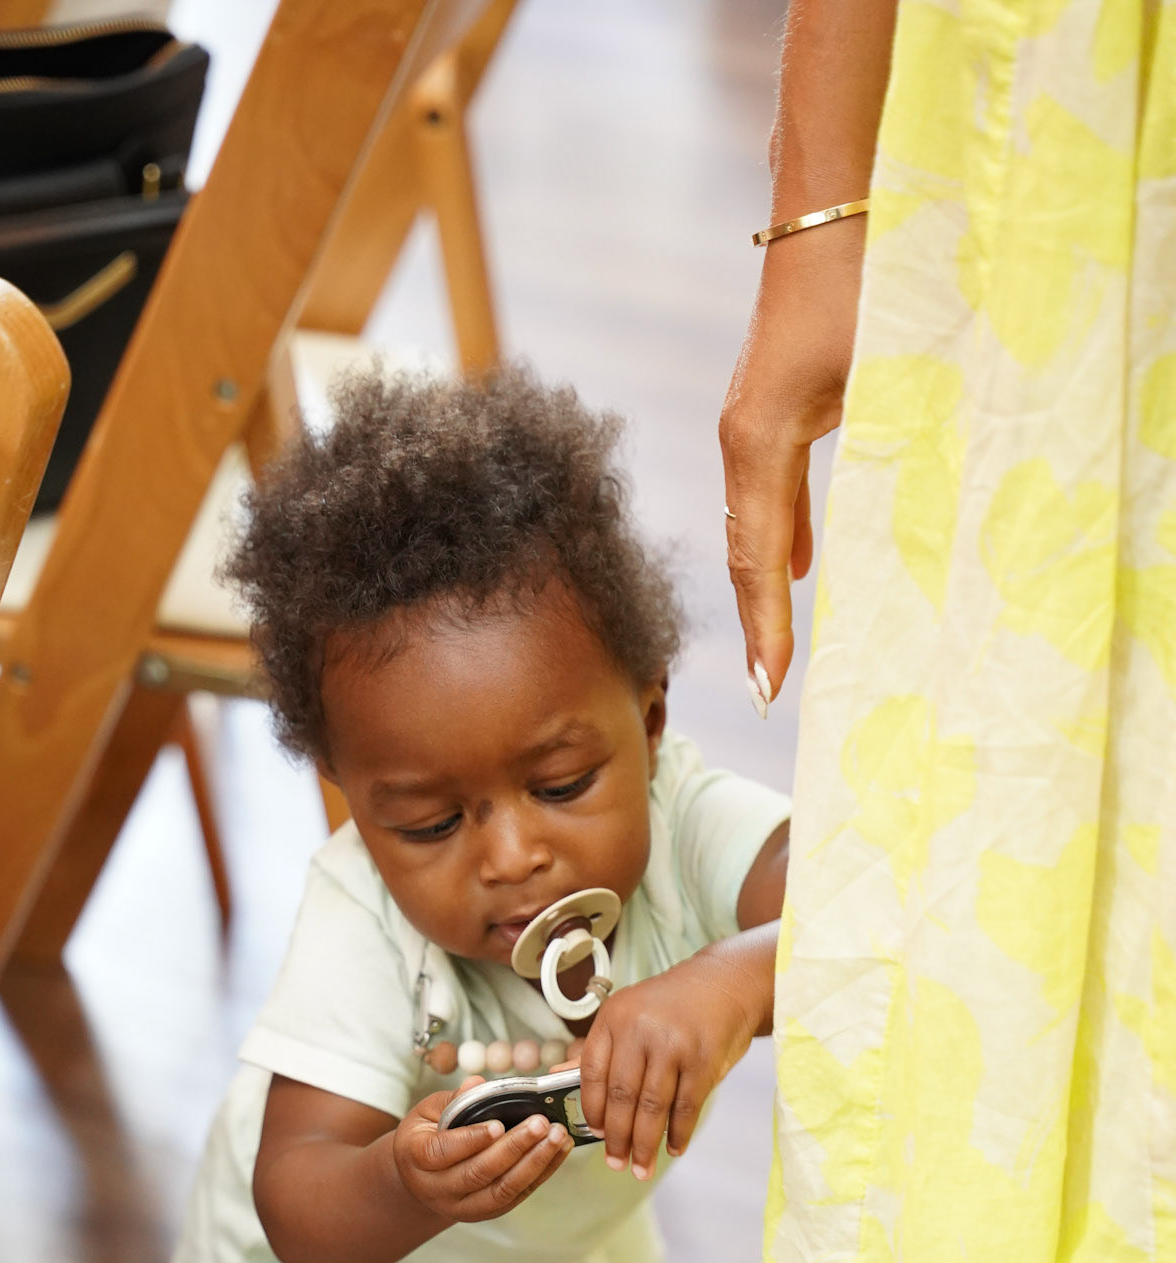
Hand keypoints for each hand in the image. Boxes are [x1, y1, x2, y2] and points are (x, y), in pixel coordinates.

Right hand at [391, 1080, 571, 1221]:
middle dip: (513, 1148)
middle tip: (541, 1124)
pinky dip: (542, 1172)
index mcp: (416, 1158)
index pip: (442, 1152)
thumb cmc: (426, 1137)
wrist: (422, 1178)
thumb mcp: (428, 1112)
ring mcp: (462, 1206)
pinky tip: (558, 1150)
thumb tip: (477, 1084)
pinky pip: (517, 1195)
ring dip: (534, 1163)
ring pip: (502, 1190)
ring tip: (557, 1136)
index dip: (471, 1140)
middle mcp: (436, 1189)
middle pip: (478, 1173)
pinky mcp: (486, 1212)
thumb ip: (453, 1100)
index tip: (498, 1125)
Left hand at [574, 948, 771, 1178]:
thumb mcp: (630, 1014)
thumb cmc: (673, 1004)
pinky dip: (679, 1133)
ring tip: (641, 1167)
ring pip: (652, 1106)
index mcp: (615, 1017)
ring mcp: (673, 1044)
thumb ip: (599, 1048)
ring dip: (645, 1144)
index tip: (595, 1133)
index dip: (591, 1108)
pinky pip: (686, 1106)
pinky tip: (673, 1148)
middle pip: (621, 1095)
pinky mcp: (703, 1058)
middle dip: (617, 1137)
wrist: (726, 982)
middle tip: (616, 1163)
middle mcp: (640, 1029)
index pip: (592, 1072)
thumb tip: (560, 1076)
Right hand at [720, 220, 864, 704]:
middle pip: (745, 552)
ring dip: (765, 587)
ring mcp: (751, 425)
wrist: (831, 205)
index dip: (764, 626)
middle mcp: (742, 440)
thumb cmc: (861, 282)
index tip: (769, 688)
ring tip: (776, 650)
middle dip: (756, 625)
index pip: (758, 556)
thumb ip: (880, 456)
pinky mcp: (770, 410)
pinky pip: (770, 493)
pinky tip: (807, 567)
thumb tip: (885, 536)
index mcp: (757, 442)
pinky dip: (784, 538)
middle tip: (767, 691)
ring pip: (754, 524)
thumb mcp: (876, 376)